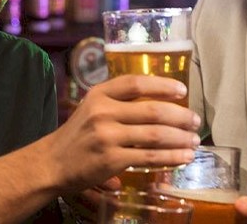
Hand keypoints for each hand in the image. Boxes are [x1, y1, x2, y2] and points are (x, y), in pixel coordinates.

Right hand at [29, 75, 200, 190]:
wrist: (52, 163)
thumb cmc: (77, 136)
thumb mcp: (92, 108)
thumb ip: (119, 103)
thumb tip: (161, 104)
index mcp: (99, 94)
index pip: (136, 82)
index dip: (163, 84)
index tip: (182, 91)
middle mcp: (103, 112)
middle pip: (153, 110)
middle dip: (180, 116)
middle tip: (195, 121)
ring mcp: (107, 136)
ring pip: (155, 135)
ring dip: (180, 138)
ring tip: (193, 141)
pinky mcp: (111, 160)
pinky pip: (149, 157)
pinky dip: (171, 157)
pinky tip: (183, 157)